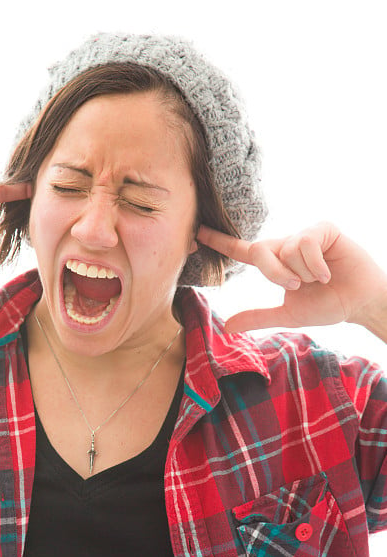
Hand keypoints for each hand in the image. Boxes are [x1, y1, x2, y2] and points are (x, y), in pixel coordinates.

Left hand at [198, 222, 386, 336]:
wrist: (357, 304)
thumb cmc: (325, 305)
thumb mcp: (287, 314)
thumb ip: (257, 317)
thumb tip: (226, 327)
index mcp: (274, 262)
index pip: (242, 250)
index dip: (220, 241)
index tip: (198, 232)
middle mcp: (285, 245)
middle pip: (260, 252)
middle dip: (275, 274)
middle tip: (297, 286)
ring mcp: (303, 235)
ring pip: (285, 250)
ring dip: (302, 272)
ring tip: (319, 278)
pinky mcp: (323, 229)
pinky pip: (305, 243)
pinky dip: (315, 264)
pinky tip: (327, 272)